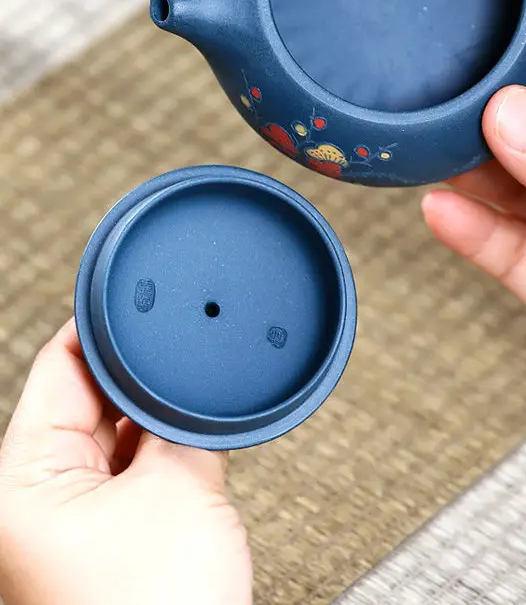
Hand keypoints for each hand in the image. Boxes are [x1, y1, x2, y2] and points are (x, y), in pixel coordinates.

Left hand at [0, 321, 251, 604]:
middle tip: (188, 348)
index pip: (59, 366)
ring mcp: (67, 524)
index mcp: (20, 480)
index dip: (104, 325)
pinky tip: (192, 444)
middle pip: (86, 398)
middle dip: (140, 376)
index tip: (140, 292)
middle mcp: (32, 499)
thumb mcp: (178, 491)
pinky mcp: (101, 544)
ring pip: (111, 438)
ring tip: (195, 410)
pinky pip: (128, 475)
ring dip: (153, 421)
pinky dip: (158, 455)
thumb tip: (190, 379)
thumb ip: (182, 420)